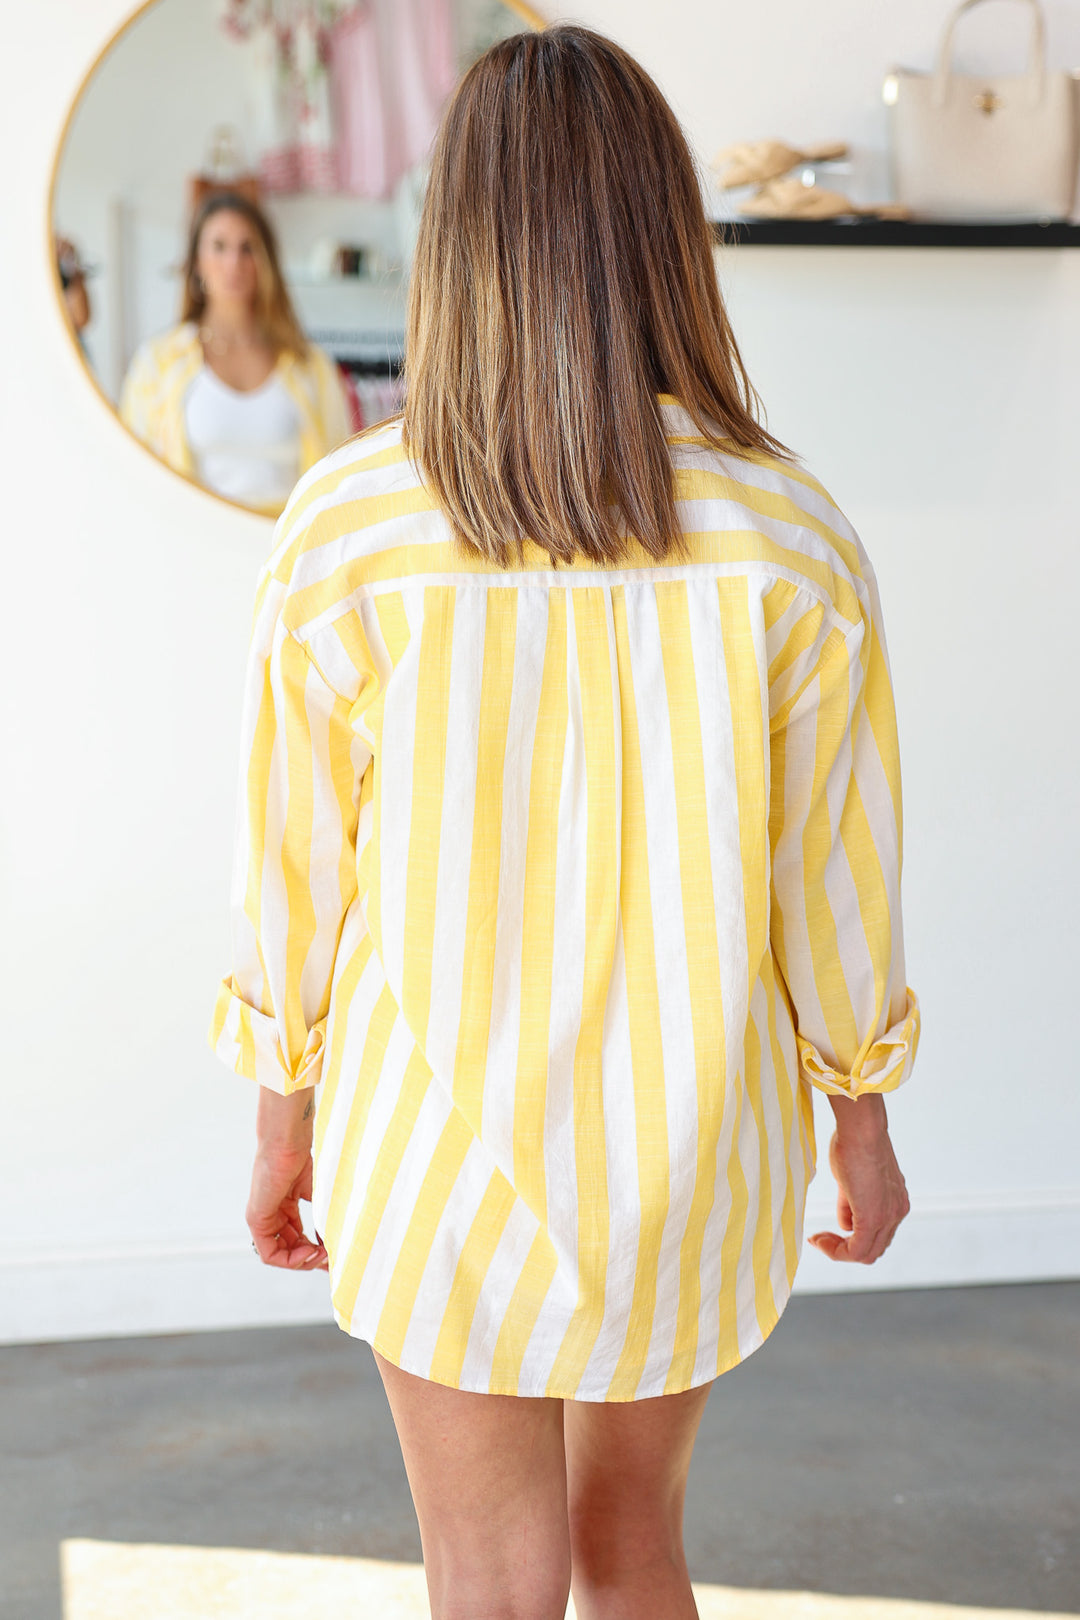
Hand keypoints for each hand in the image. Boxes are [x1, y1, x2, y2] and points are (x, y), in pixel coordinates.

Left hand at [247, 1089, 327, 1270]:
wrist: (289, 1141)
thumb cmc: (304, 1158)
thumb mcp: (318, 1195)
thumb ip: (324, 1219)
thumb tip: (337, 1244)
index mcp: (285, 1208)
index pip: (298, 1241)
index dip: (315, 1252)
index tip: (333, 1254)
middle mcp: (272, 1216)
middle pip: (290, 1251)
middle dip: (311, 1260)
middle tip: (330, 1260)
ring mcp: (262, 1219)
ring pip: (280, 1255)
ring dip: (302, 1261)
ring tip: (322, 1256)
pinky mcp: (256, 1220)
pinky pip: (270, 1253)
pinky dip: (290, 1259)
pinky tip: (309, 1253)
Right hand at [808, 1093, 908, 1263]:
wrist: (862, 1129)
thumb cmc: (854, 1141)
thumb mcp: (851, 1177)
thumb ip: (850, 1201)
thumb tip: (845, 1221)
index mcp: (895, 1200)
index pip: (878, 1233)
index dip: (853, 1236)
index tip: (829, 1230)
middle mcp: (897, 1212)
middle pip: (875, 1248)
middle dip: (846, 1248)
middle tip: (821, 1238)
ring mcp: (889, 1216)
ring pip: (867, 1253)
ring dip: (840, 1251)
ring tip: (820, 1240)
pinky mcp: (874, 1218)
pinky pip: (857, 1250)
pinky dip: (837, 1251)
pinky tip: (820, 1240)